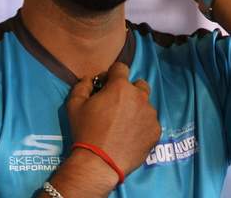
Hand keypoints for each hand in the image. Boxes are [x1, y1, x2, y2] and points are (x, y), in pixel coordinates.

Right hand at [67, 62, 160, 177]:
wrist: (99, 163)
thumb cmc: (85, 131)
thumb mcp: (74, 104)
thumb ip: (82, 85)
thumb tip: (90, 79)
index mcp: (120, 87)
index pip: (121, 68)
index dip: (111, 75)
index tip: (105, 86)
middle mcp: (139, 97)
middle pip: (139, 84)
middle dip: (129, 90)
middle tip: (117, 105)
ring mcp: (150, 114)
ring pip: (146, 104)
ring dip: (136, 108)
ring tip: (124, 123)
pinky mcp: (156, 131)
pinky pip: (150, 122)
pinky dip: (142, 125)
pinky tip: (130, 135)